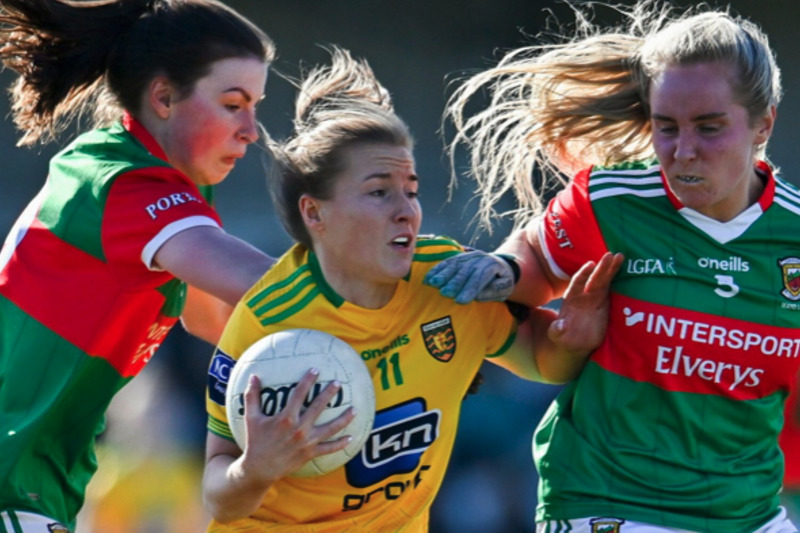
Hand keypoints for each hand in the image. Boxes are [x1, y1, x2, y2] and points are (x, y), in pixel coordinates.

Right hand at [238, 370, 354, 482]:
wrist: (259, 469)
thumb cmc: (255, 441)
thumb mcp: (251, 418)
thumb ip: (252, 396)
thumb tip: (253, 376)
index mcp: (285, 418)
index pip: (299, 394)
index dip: (308, 380)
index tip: (316, 370)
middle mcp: (299, 429)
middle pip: (318, 407)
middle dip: (329, 393)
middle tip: (338, 383)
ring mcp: (307, 442)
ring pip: (330, 428)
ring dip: (344, 419)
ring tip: (354, 409)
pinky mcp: (310, 454)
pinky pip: (329, 448)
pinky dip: (340, 444)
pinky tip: (351, 438)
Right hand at [424, 250, 516, 303]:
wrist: (501, 266)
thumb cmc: (502, 281)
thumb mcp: (505, 288)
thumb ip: (493, 291)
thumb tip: (477, 295)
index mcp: (492, 265)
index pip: (480, 277)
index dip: (470, 289)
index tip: (461, 301)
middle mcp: (479, 258)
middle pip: (465, 270)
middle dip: (454, 282)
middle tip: (445, 293)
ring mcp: (468, 256)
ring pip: (454, 264)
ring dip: (442, 274)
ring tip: (433, 284)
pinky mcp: (459, 257)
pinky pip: (446, 262)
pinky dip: (437, 270)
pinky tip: (429, 278)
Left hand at [548, 252, 623, 354]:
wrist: (576, 341)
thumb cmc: (564, 336)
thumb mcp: (557, 335)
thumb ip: (557, 330)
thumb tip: (560, 327)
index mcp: (571, 298)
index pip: (577, 283)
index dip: (583, 274)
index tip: (590, 265)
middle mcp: (584, 294)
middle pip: (593, 278)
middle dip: (601, 267)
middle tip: (610, 255)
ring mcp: (595, 297)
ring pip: (604, 280)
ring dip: (611, 268)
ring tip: (619, 256)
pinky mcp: (605, 302)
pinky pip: (612, 288)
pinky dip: (618, 279)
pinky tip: (626, 269)